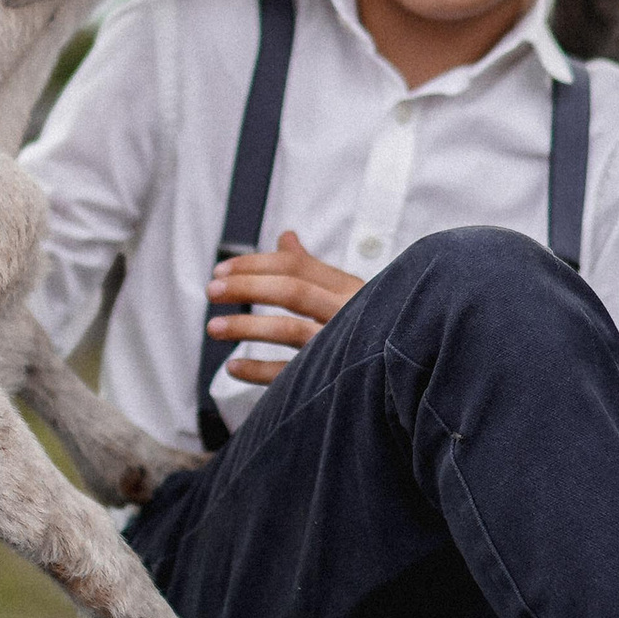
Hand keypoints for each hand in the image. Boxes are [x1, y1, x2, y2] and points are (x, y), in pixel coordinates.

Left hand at [208, 228, 364, 383]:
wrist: (405, 366)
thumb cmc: (372, 326)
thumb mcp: (349, 292)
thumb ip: (312, 267)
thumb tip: (286, 236)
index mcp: (349, 290)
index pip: (297, 266)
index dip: (255, 264)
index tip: (222, 269)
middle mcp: (348, 315)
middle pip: (291, 291)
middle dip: (247, 286)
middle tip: (213, 289)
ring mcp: (341, 348)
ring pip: (289, 330)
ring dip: (246, 327)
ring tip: (215, 327)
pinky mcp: (333, 380)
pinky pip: (290, 375)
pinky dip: (258, 371)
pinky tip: (233, 367)